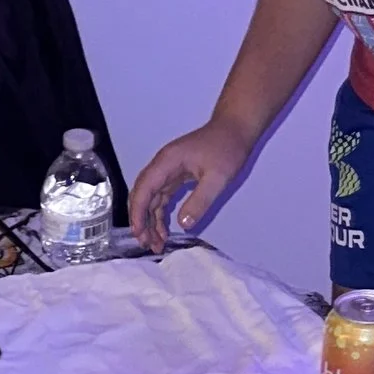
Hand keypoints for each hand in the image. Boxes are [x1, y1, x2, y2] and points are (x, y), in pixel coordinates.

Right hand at [129, 117, 248, 251]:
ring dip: (149, 221)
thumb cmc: (227, 148)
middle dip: (140, 220)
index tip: (139, 233)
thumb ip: (200, 200)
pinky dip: (159, 215)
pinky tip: (164, 231)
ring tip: (155, 243)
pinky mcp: (175, 176)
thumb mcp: (218, 177)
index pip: (143, 190)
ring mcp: (167, 171)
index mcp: (166, 162)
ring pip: (150, 199)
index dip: (138, 213)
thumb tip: (183, 224)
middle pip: (141, 195)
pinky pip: (161, 198)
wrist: (235, 129)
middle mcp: (162, 166)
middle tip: (146, 244)